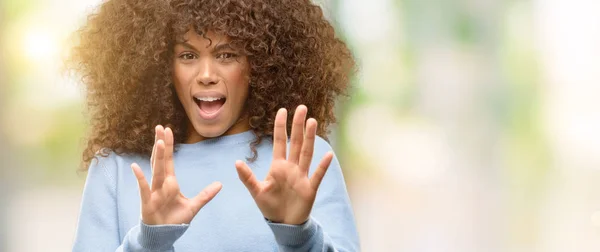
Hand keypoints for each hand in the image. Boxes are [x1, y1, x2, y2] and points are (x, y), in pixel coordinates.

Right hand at [131, 125, 221, 224]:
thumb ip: (206, 195)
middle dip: (162, 144)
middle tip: (160, 127)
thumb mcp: (194, 206)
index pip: (169, 160)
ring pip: (156, 171)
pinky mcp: (147, 202)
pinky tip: (135, 167)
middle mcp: (160, 184)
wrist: (164, 234)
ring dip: (157, 156)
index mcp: (170, 182)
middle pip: (161, 160)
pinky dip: (140, 178)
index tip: (168, 130)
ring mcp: (153, 191)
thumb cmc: (175, 219)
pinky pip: (143, 188)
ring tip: (159, 142)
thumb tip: (220, 184)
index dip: (170, 146)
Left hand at [235, 105, 332, 224]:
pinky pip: (317, 175)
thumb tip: (235, 162)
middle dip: (298, 125)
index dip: (280, 126)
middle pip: (296, 142)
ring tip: (312, 122)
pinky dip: (322, 166)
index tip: (282, 110)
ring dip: (310, 138)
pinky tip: (328, 154)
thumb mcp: (256, 192)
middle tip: (301, 107)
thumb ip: (247, 178)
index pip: (279, 141)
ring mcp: (302, 176)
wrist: (284, 223)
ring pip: (307, 153)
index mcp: (278, 166)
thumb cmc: (270, 206)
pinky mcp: (310, 188)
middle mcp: (291, 167)